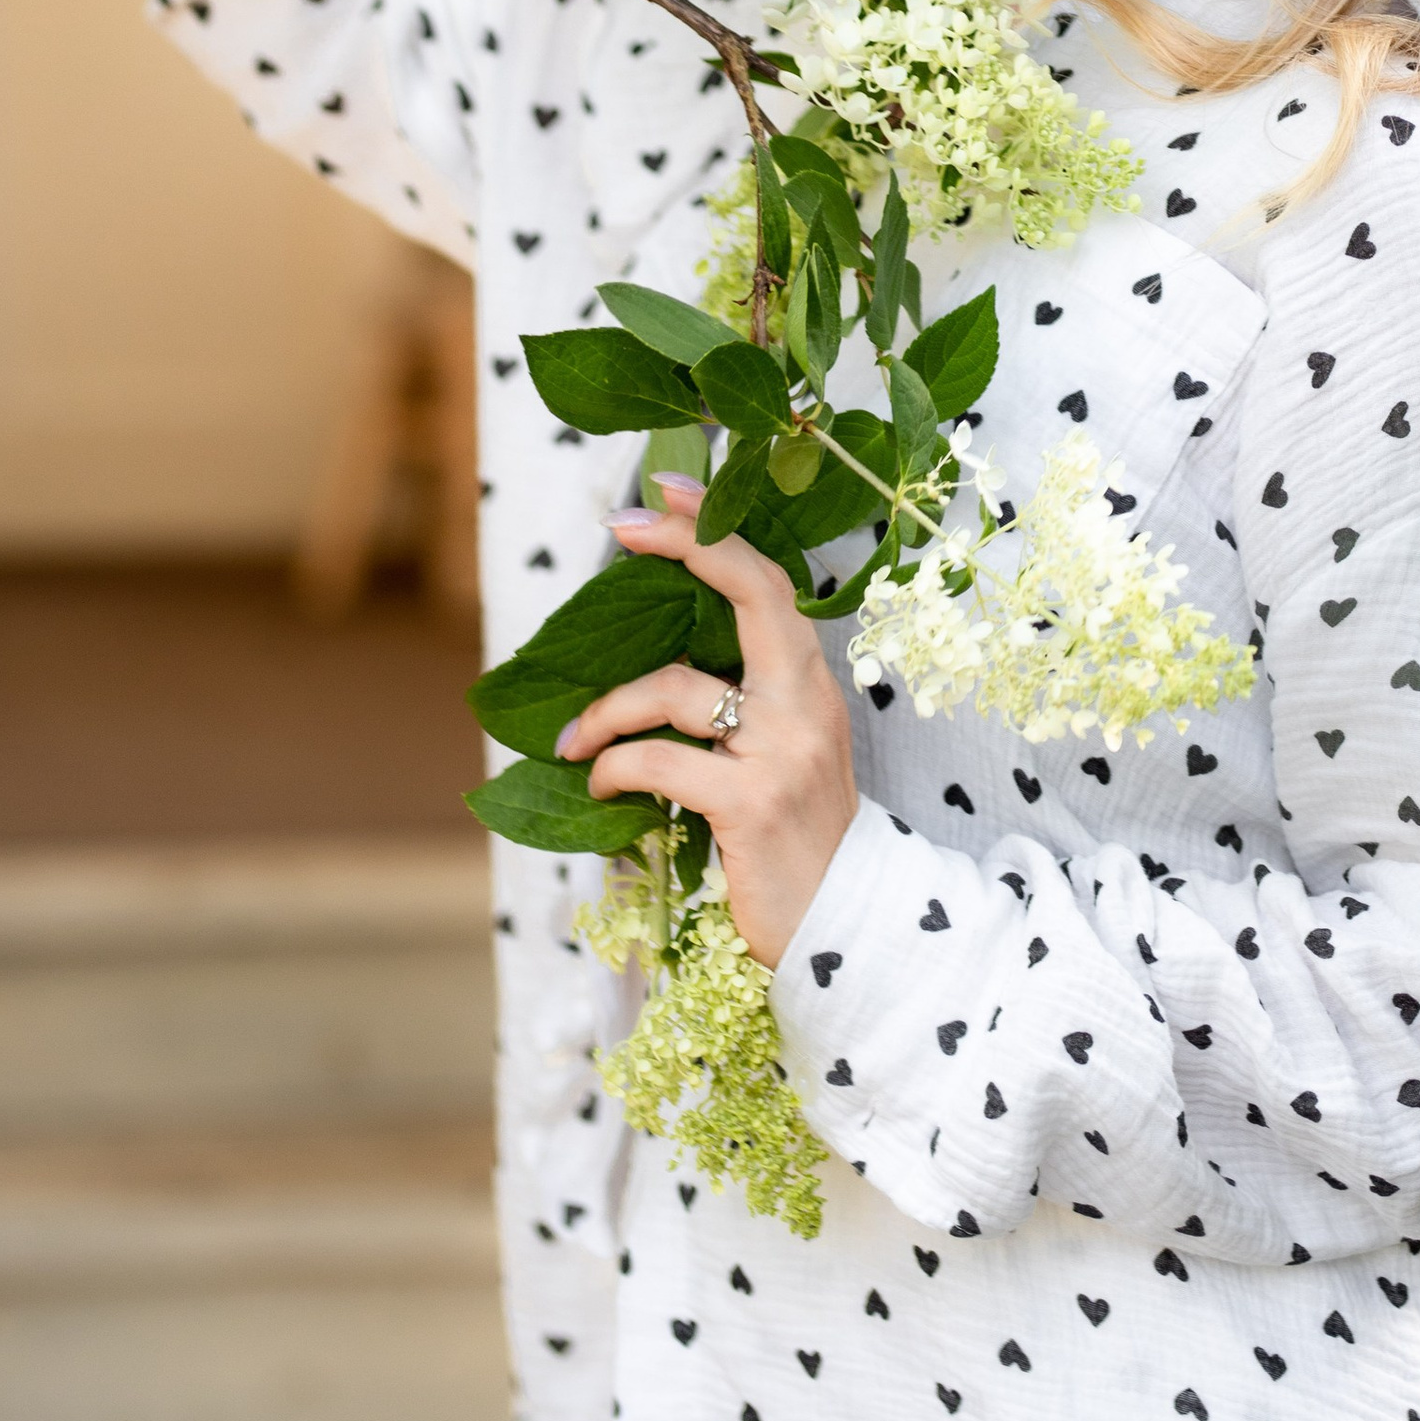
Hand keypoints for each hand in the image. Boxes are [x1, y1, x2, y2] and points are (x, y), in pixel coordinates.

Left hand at [557, 478, 860, 968]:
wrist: (843, 928)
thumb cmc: (795, 838)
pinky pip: (658, 762)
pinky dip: (614, 766)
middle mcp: (805, 703)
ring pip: (674, 688)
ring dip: (607, 711)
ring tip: (575, 743)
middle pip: (749, 592)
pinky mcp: (750, 803)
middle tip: (622, 528)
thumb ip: (740, 703)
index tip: (665, 492)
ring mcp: (782, 751)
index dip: (715, 531)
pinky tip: (600, 782)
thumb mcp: (782, 753)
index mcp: (812, 684)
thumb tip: (654, 661)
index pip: (770, 582)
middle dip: (684, 544)